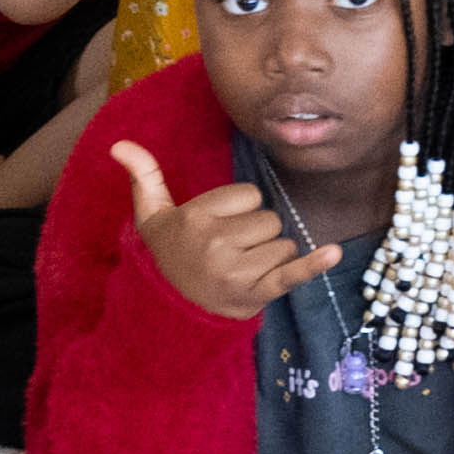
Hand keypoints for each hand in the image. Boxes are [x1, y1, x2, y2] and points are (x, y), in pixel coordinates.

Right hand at [113, 137, 337, 319]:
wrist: (170, 310)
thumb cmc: (169, 254)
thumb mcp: (151, 215)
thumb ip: (143, 175)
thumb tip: (119, 144)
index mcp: (196, 219)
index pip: (249, 195)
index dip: (240, 209)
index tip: (220, 225)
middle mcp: (217, 244)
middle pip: (269, 219)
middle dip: (257, 233)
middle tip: (230, 250)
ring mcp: (238, 271)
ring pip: (283, 244)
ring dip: (270, 254)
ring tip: (242, 267)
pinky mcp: (257, 294)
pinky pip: (292, 274)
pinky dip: (314, 265)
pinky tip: (334, 252)